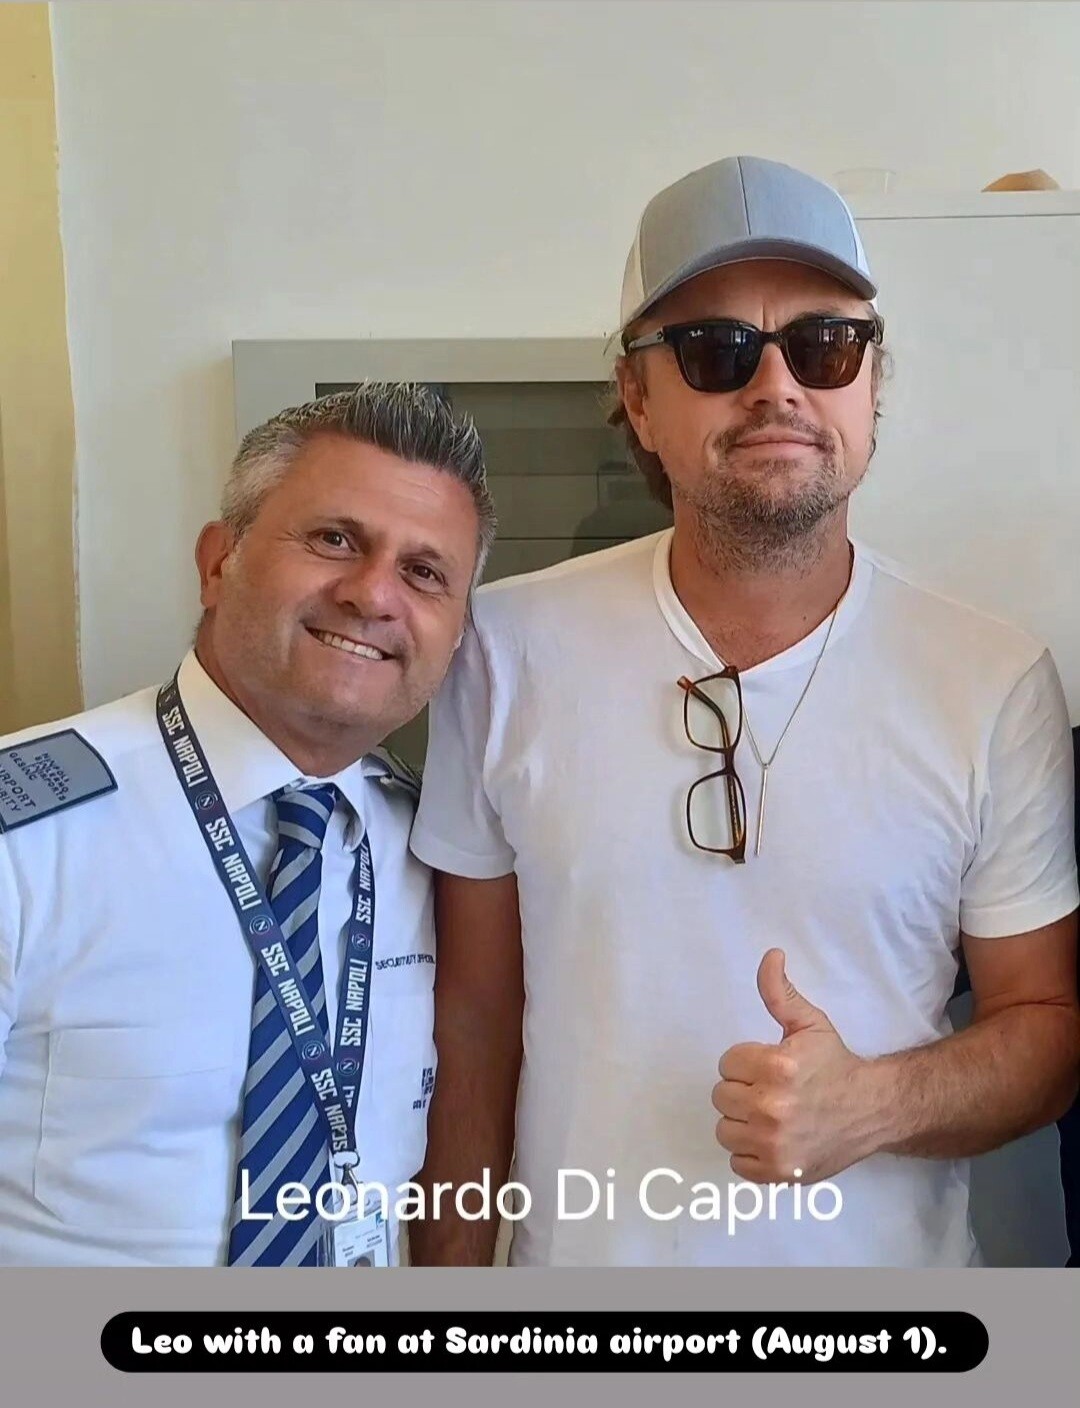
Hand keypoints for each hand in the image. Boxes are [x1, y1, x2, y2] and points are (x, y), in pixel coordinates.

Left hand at [711, 948, 877, 1182]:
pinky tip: (773, 1139)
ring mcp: (774, 1145)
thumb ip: (778, 992)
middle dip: (743, 1090)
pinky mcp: (778, 1173)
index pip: (727, 1063)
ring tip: (771, 1115)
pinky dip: (751, 1154)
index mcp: (776, 1067)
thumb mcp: (809, 1023)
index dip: (746, 1063)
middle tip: (772, 1091)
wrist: (872, 1110)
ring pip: (725, 1129)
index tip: (769, 1067)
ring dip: (743, 1123)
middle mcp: (772, 1108)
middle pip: (721, 1096)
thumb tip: (770, 955)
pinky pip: (737, 1163)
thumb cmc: (835, 1065)